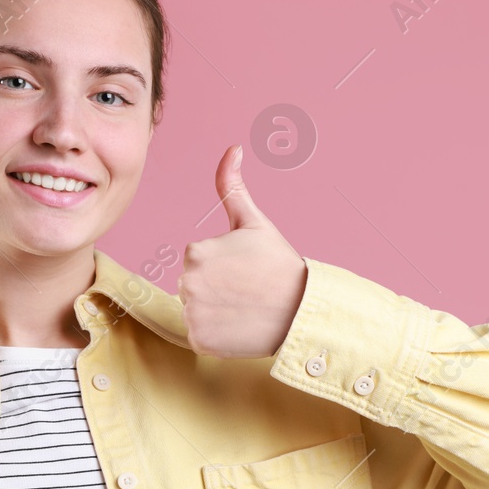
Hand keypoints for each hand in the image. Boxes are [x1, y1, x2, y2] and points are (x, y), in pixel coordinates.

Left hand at [178, 144, 307, 358]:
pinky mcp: (199, 340)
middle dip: (216, 287)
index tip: (245, 269)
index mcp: (195, 251)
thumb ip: (231, 186)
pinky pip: (199, 335)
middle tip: (247, 290)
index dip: (223, 265)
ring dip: (214, 311)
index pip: (198, 259)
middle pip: (193, 285)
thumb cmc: (279, 264)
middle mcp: (187, 282)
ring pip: (195, 310)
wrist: (302, 311)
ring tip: (244, 308)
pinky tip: (238, 326)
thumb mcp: (254, 222)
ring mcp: (192, 314)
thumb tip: (232, 148)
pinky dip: (216, 334)